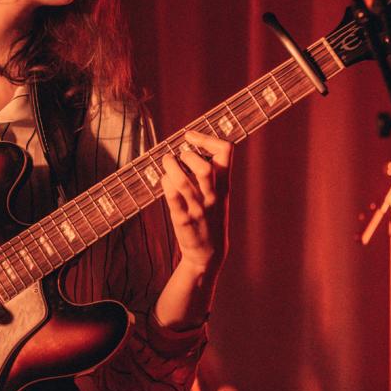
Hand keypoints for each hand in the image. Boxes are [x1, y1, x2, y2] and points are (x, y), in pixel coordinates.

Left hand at [160, 130, 232, 272]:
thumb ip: (211, 173)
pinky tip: (165, 181)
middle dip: (188, 155)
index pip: (226, 151)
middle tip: (179, 157)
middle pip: (205, 168)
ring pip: (183, 182)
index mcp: (224, 186)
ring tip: (167, 162)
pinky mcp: (183, 219)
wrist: (209, 253)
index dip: (207, 138)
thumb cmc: (210, 217)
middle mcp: (213, 196)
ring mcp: (198, 208)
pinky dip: (166, 184)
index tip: (190, 136)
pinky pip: (172, 198)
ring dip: (171, 167)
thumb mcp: (219, 194)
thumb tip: (190, 146)